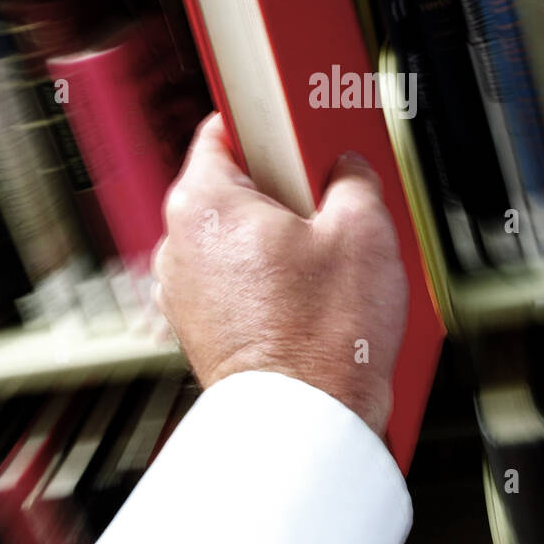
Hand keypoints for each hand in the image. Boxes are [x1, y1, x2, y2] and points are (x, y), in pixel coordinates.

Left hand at [151, 113, 407, 436]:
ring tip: (323, 258)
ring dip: (277, 238)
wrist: (306, 421)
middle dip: (283, 188)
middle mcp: (178, 243)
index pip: (224, 126)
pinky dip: (267, 279)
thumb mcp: (364, 230)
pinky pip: (236, 280)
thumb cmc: (320, 338)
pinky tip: (310, 295)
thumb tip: (347, 171)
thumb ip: (353, 177)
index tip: (295, 124)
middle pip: (235, 185)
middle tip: (327, 202)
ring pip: (237, 236)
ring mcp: (184, 290)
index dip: (270, 121)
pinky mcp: (201, 328)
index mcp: (203, 203)